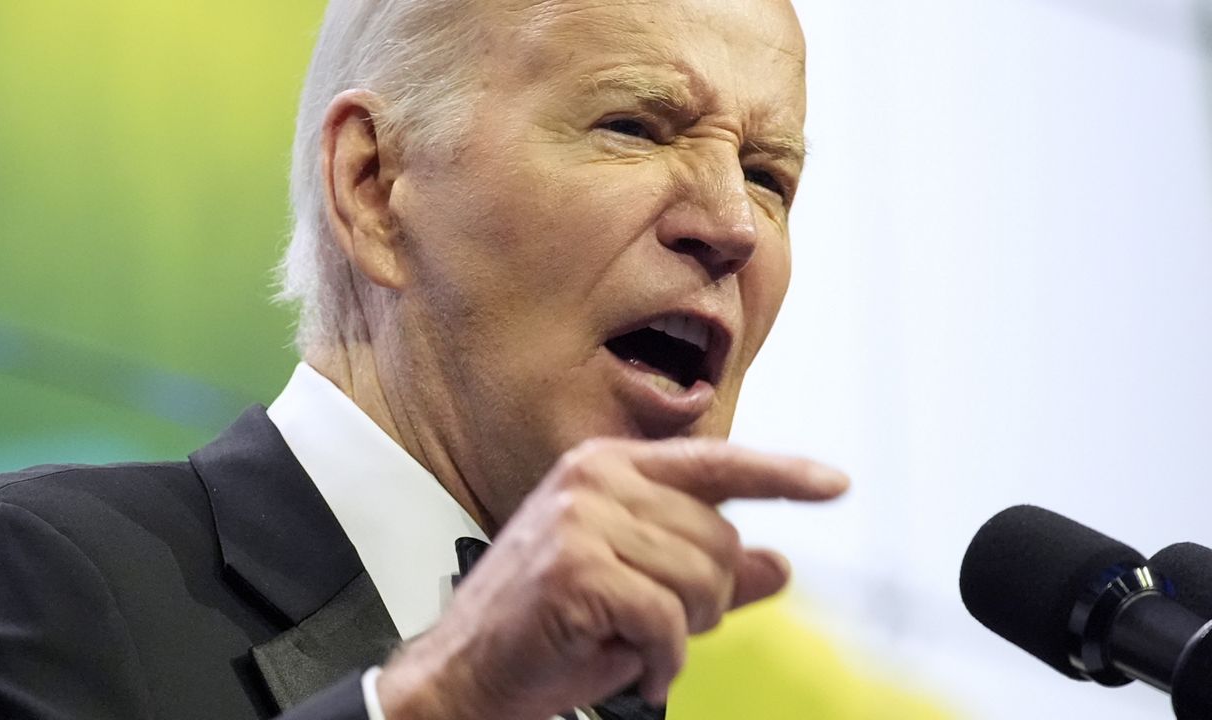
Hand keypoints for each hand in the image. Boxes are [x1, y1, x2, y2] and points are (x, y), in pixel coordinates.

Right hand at [377, 437, 848, 719]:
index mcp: (608, 469)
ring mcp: (582, 519)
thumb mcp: (640, 592)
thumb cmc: (547, 630)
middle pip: (720, 539)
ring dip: (683, 633)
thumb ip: (708, 572)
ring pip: (702, 580)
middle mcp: (595, 479)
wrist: (463, 674)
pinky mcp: (577, 570)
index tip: (835, 484)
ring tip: (636, 642)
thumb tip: (781, 565)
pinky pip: (669, 622)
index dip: (781, 474)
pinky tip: (633, 666)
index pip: (714, 462)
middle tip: (656, 624)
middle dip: (707, 599)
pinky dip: (664, 661)